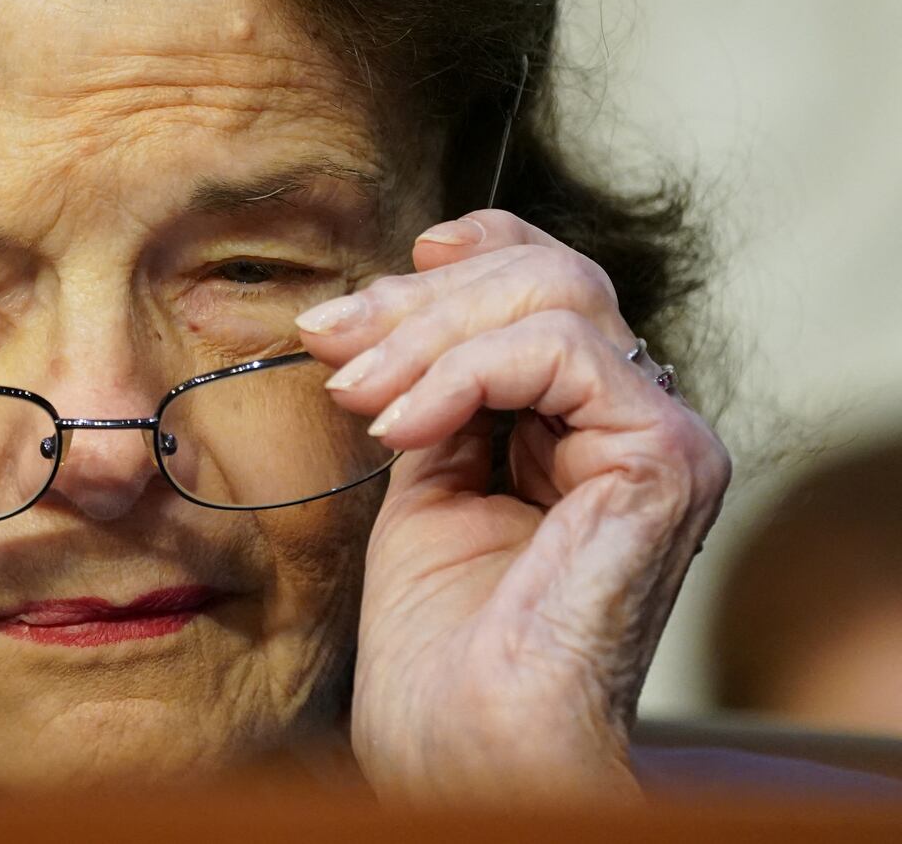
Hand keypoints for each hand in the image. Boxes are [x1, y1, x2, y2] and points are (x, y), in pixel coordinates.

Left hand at [297, 210, 730, 804]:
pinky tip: (403, 427)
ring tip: (355, 394)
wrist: (468, 745)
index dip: (475, 253)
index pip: (551, 288)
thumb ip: (433, 395)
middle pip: (550, 280)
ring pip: (557, 300)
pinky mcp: (666, 459)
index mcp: (585, 428)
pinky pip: (561, 354)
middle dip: (420, 299)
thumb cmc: (441, 648)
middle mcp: (634, 424)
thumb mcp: (424, 484)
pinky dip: (463, 372)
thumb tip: (380, 311)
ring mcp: (661, 438)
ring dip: (428, 334)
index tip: (389, 270)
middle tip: (332, 339)